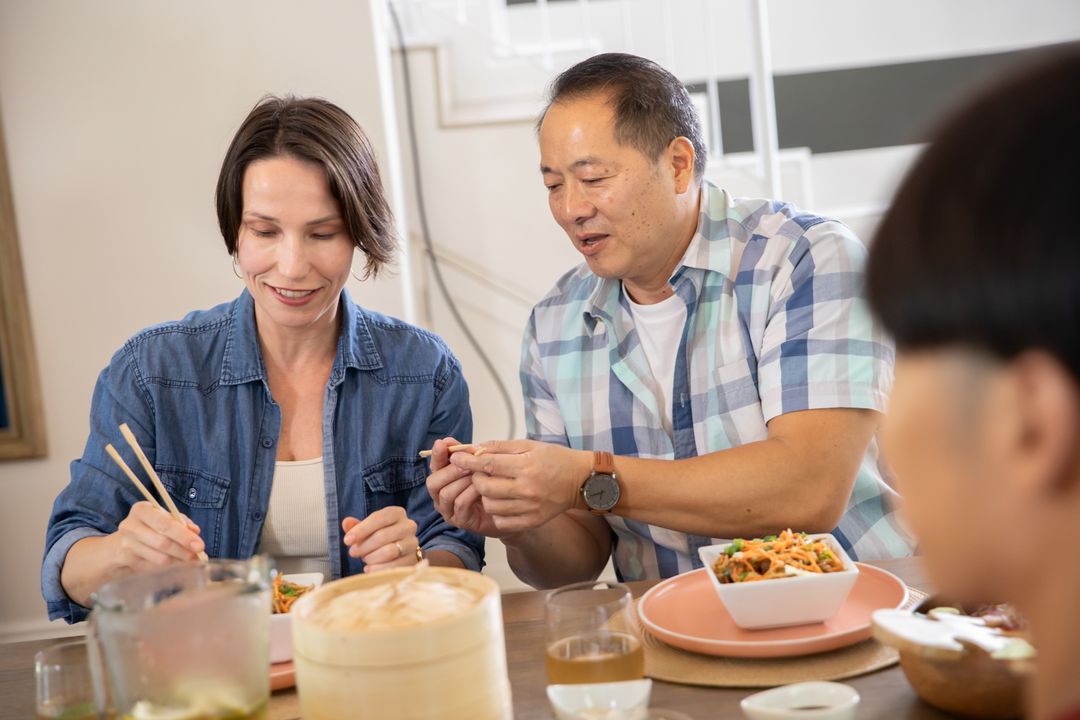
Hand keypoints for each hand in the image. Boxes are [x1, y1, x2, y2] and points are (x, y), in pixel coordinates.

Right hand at [110, 501, 203, 569]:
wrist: (119, 544)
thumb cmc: (149, 527)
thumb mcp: (164, 518)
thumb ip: (181, 522)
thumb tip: (195, 531)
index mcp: (142, 510)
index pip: (165, 524)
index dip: (184, 536)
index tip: (199, 545)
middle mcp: (130, 526)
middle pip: (162, 542)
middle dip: (184, 551)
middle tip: (198, 556)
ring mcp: (126, 544)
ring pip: (159, 558)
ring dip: (178, 561)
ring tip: (190, 561)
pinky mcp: (126, 560)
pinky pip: (153, 568)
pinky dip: (168, 568)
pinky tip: (176, 566)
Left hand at [342, 506, 419, 572]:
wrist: (400, 552)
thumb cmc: (380, 538)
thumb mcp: (367, 530)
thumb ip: (356, 526)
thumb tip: (346, 522)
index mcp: (397, 513)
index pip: (379, 518)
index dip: (361, 529)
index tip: (347, 540)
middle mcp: (409, 526)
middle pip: (382, 536)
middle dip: (364, 546)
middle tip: (353, 552)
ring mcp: (413, 543)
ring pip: (389, 551)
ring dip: (371, 557)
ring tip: (364, 559)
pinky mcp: (414, 560)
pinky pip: (394, 566)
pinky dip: (378, 569)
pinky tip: (369, 569)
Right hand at [425, 437, 511, 538]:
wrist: (507, 509)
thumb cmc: (491, 485)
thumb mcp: (478, 466)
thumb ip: (464, 455)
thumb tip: (449, 441)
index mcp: (443, 481)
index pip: (434, 467)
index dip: (437, 455)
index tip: (443, 444)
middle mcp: (441, 497)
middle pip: (433, 482)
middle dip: (450, 470)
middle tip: (466, 463)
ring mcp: (449, 511)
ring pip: (446, 493)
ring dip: (461, 481)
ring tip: (477, 475)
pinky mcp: (461, 521)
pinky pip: (459, 504)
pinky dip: (469, 494)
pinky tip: (481, 488)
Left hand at [449, 440, 591, 532]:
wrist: (581, 481)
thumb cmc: (555, 459)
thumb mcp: (529, 445)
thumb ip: (501, 447)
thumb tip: (474, 448)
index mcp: (526, 466)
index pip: (488, 464)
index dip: (468, 461)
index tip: (455, 458)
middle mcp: (528, 489)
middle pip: (485, 488)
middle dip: (476, 479)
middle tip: (479, 473)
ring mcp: (530, 507)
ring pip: (491, 506)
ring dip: (486, 496)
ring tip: (494, 487)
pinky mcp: (532, 521)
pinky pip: (502, 521)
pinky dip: (497, 512)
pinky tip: (503, 502)